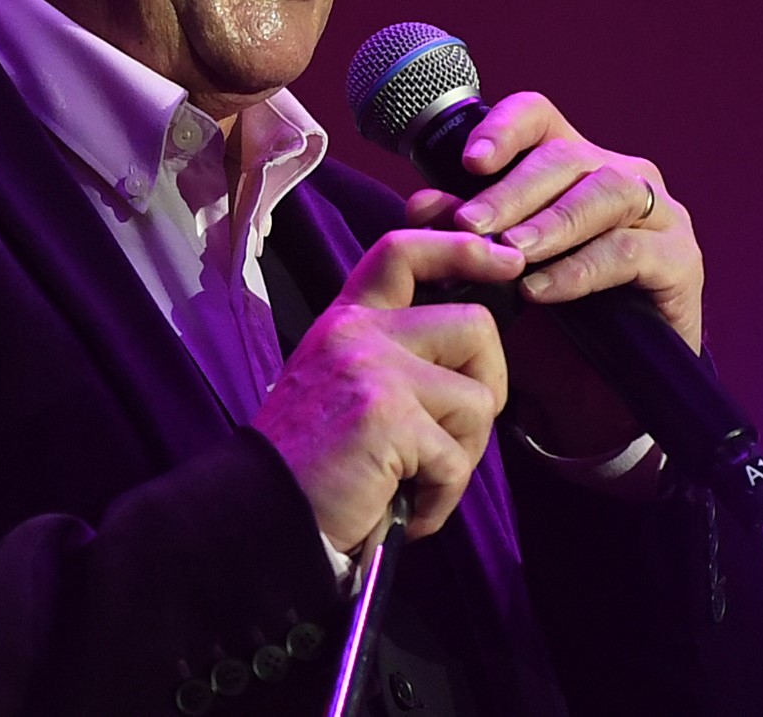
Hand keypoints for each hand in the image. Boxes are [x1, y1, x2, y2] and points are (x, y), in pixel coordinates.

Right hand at [250, 230, 521, 551]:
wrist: (258, 513)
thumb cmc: (310, 464)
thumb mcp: (340, 383)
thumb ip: (392, 355)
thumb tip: (473, 357)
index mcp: (346, 320)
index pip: (403, 252)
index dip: (463, 249)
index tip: (504, 261)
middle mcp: (358, 332)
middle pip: (475, 327)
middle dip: (488, 387)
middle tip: (455, 434)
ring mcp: (373, 369)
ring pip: (478, 399)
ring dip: (463, 453)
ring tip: (419, 480)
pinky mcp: (387, 417)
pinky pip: (457, 459)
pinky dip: (443, 498)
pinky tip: (406, 510)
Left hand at [404, 92, 702, 457]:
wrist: (586, 400)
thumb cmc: (536, 325)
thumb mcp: (488, 277)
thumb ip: (459, 235)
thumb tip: (422, 203)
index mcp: (568, 163)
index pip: (538, 117)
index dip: (505, 129)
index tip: (470, 160)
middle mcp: (617, 174)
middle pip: (566, 156)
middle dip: (513, 190)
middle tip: (470, 224)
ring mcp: (656, 215)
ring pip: (607, 191)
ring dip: (551, 221)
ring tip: (509, 253)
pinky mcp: (681, 261)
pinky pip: (629, 252)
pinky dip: (580, 269)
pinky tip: (540, 290)